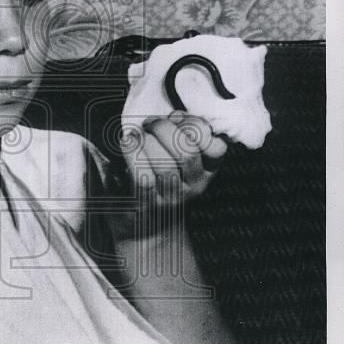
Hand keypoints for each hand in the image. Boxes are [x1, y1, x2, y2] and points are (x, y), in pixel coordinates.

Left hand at [104, 111, 227, 238]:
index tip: (176, 118)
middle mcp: (194, 186)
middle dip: (165, 129)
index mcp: (207, 172)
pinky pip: (142, 177)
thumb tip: (176, 115)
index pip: (217, 147)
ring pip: (166, 164)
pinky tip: (127, 141)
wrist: (146, 228)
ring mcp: (170, 198)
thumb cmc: (161, 183)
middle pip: (187, 152)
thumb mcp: (181, 160)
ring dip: (148, 140)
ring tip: (137, 134)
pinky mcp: (146, 205)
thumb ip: (183, 134)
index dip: (196, 125)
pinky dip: (133, 154)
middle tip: (150, 124)